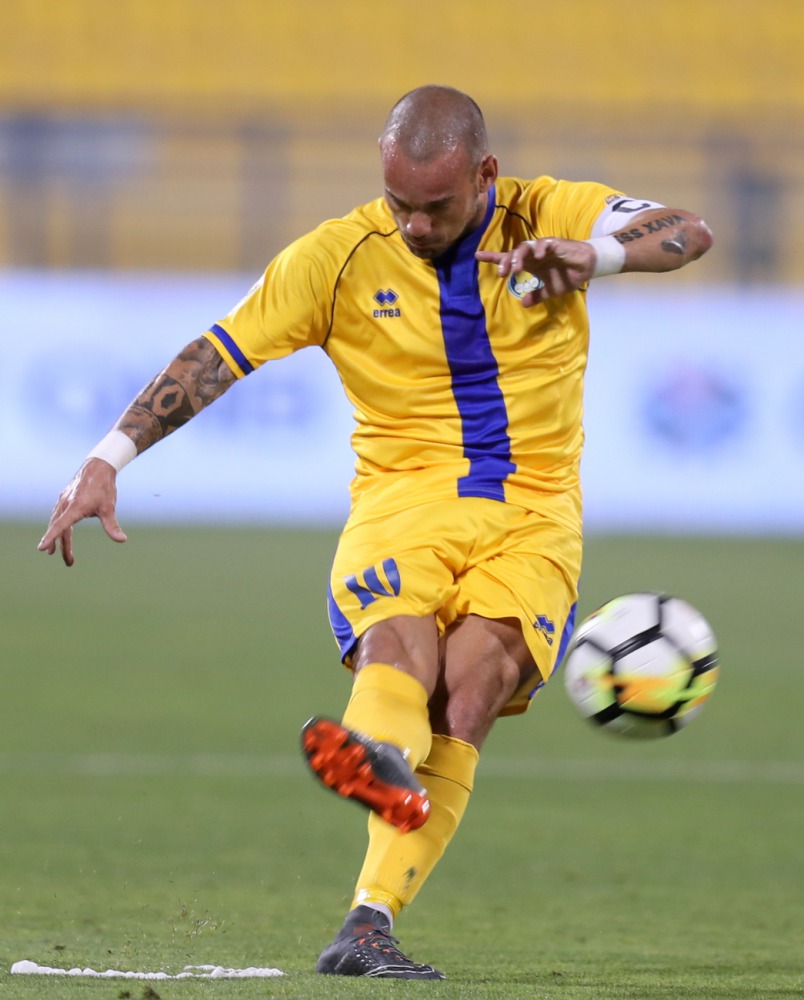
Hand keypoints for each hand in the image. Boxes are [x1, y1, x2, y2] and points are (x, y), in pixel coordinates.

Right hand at [37, 458, 126, 566]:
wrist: (98, 467)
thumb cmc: (104, 487)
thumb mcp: (109, 508)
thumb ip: (112, 525)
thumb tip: (122, 540)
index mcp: (75, 507)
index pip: (60, 526)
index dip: (51, 538)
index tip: (41, 549)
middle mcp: (65, 504)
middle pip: (60, 529)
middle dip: (62, 547)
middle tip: (69, 563)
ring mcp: (63, 501)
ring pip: (57, 522)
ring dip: (58, 538)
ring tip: (55, 552)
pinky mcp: (65, 498)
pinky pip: (58, 515)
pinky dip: (58, 526)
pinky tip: (61, 533)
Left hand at [476, 237, 596, 305]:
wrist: (587, 267)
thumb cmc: (567, 275)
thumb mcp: (550, 290)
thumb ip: (537, 295)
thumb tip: (523, 304)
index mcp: (530, 263)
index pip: (508, 258)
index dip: (493, 257)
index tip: (477, 256)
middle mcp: (533, 254)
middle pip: (514, 252)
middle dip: (505, 261)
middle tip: (501, 274)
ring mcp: (543, 248)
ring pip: (525, 246)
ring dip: (519, 256)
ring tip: (516, 267)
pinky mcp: (555, 244)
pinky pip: (544, 243)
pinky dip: (539, 248)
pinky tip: (536, 256)